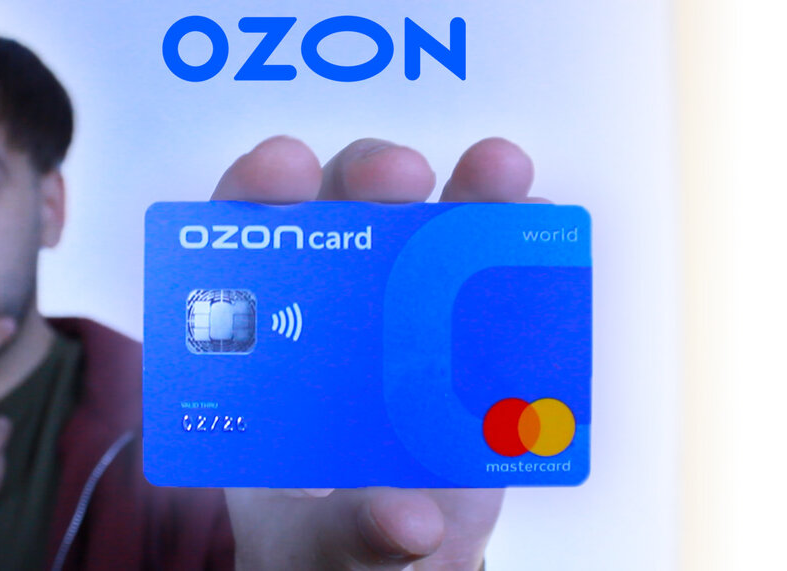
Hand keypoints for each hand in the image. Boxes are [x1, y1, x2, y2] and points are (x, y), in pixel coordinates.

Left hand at [215, 136, 539, 569]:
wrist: (394, 566)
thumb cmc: (325, 546)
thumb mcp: (318, 550)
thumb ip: (349, 538)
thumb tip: (407, 522)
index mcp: (263, 354)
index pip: (242, 249)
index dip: (256, 192)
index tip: (284, 169)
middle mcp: (331, 319)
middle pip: (340, 219)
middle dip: (365, 179)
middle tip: (397, 176)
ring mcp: (406, 329)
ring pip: (430, 238)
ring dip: (464, 195)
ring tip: (500, 170)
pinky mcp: (471, 355)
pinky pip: (499, 290)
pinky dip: (525, 253)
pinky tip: (545, 225)